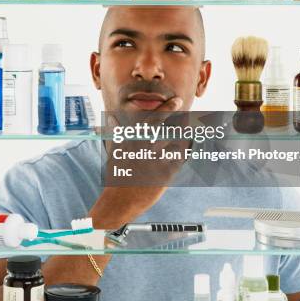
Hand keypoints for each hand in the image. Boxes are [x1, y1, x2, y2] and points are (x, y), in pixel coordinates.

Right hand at [91, 96, 184, 228]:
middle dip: (182, 120)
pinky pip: (180, 159)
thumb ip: (117, 133)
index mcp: (135, 139)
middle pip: (170, 128)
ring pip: (178, 142)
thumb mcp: (114, 151)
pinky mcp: (165, 174)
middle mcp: (146, 148)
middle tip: (187, 115)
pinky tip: (187, 147)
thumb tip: (111, 117)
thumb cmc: (117, 174)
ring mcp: (157, 161)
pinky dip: (185, 151)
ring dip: (184, 135)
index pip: (154, 119)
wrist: (120, 200)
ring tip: (187, 130)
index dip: (167, 108)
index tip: (177, 100)